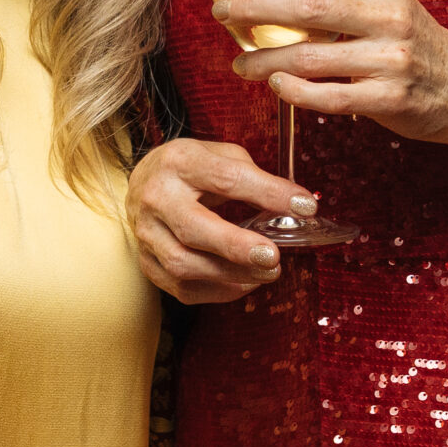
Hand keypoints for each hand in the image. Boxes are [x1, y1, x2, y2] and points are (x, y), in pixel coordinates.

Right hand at [125, 138, 297, 302]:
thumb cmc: (190, 169)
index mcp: (180, 162)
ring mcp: (147, 233)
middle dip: (236, 246)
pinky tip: (244, 283)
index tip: (304, 206)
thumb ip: (251, 176)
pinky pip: (182, 288)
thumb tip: (293, 206)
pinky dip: (218, 291)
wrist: (143, 182)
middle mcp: (157, 197)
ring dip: (231, 275)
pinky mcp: (147, 262)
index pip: (226, 178)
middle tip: (273, 256)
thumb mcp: (219, 155)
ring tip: (268, 272)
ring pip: (184, 265)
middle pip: (194, 228)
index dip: (268, 193)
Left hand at [216, 0, 447, 143]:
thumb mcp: (389, 2)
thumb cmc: (412, 41)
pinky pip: (328, 97)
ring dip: (264, 60)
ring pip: (310, 58)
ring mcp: (391, 59)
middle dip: (255, 9)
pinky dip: (295, 92)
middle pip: (309, 7)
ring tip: (240, 64)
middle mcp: (390, 16)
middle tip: (222, 13)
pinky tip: (276, 86)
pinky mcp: (389, 99)